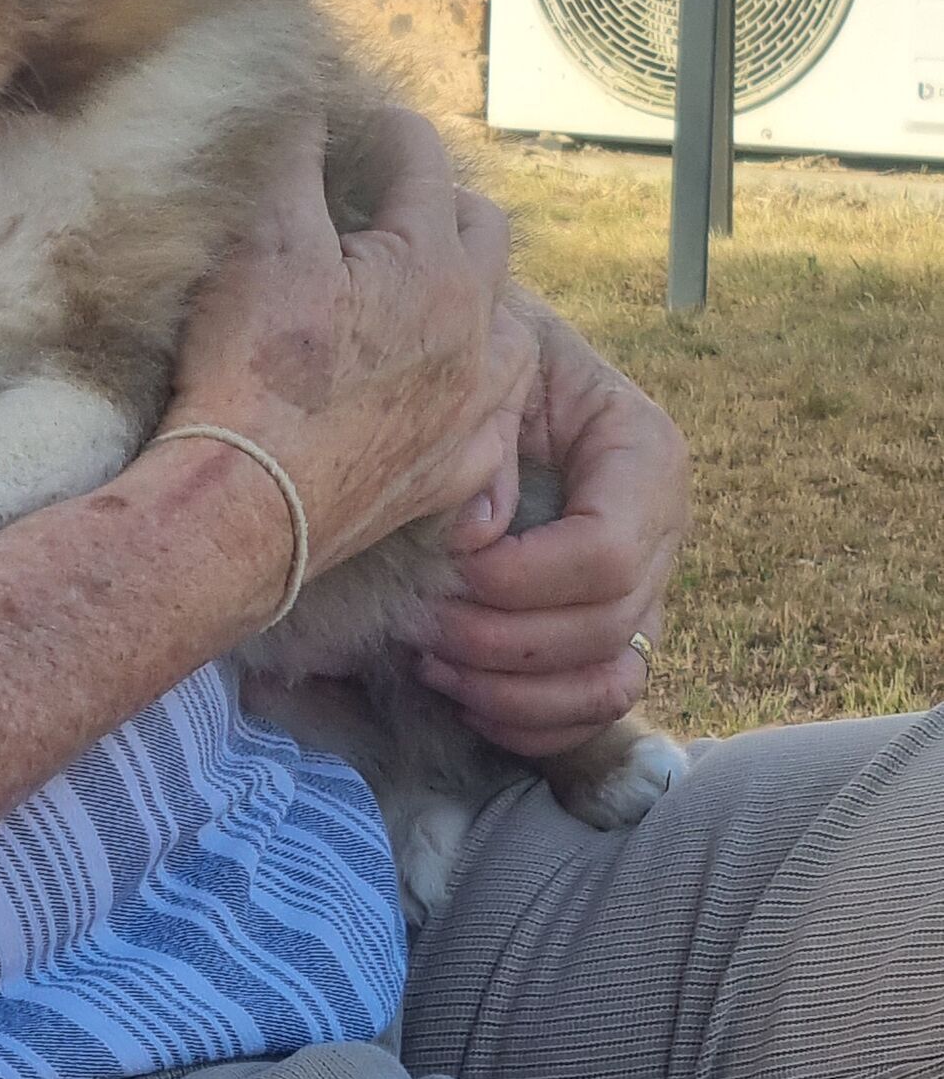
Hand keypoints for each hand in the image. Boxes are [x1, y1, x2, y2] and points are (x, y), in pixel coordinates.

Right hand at [162, 109, 537, 583]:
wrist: (247, 506)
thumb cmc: (250, 368)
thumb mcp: (261, 240)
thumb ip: (289, 159)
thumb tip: (304, 100)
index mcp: (429, 259)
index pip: (421, 160)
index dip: (385, 130)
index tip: (356, 125)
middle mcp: (475, 328)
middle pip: (485, 234)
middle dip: (442, 204)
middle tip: (391, 203)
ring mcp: (475, 405)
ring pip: (510, 326)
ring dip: (476, 297)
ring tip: (427, 293)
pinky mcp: (456, 472)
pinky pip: (497, 417)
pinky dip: (478, 388)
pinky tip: (448, 391)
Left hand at [417, 306, 689, 753]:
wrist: (479, 359)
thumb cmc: (480, 353)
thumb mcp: (488, 360)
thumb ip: (487, 431)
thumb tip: (478, 536)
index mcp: (643, 452)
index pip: (608, 552)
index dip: (525, 580)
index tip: (452, 569)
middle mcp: (659, 527)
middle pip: (608, 627)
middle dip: (503, 643)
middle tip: (419, 626)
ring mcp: (641, 587)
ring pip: (611, 685)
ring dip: (515, 694)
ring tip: (434, 665)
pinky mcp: (607, 631)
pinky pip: (595, 711)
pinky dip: (530, 725)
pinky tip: (464, 699)